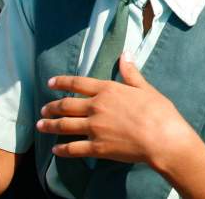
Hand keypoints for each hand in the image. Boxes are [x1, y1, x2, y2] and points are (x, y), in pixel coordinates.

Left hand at [37, 54, 196, 168]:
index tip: (50, 83)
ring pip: (64, 126)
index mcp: (108, 90)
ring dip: (50, 125)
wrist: (162, 138)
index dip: (62, 82)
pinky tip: (55, 150)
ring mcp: (94, 128)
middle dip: (52, 107)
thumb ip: (131, 72)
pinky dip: (61, 150)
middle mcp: (96, 107)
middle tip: (43, 109)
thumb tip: (125, 54)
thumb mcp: (145, 88)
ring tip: (41, 125)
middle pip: (66, 105)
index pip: (78, 83)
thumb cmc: (158, 111)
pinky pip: (73, 148)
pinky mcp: (96, 147)